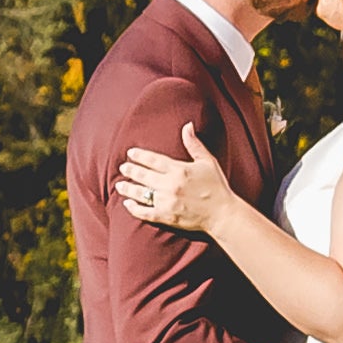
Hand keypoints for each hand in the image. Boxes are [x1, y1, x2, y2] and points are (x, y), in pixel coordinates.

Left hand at [107, 142, 231, 234]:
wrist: (222, 214)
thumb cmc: (216, 186)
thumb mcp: (207, 161)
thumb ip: (194, 144)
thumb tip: (187, 125)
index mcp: (179, 170)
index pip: (153, 160)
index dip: (140, 156)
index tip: (130, 153)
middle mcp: (171, 185)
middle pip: (144, 176)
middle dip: (131, 171)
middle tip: (122, 167)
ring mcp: (167, 202)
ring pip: (141, 193)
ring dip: (128, 189)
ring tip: (119, 185)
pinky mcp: (167, 216)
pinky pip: (145, 212)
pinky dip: (134, 208)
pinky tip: (127, 204)